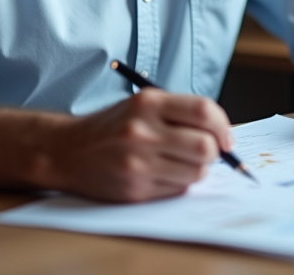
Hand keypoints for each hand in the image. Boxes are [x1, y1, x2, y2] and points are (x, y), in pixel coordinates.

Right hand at [47, 89, 233, 201]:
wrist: (67, 151)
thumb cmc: (113, 126)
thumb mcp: (143, 105)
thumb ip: (181, 113)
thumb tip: (223, 135)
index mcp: (148, 103)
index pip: (203, 111)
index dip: (222, 126)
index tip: (226, 138)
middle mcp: (142, 131)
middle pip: (205, 147)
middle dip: (214, 152)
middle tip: (207, 152)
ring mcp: (138, 163)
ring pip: (196, 173)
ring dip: (196, 170)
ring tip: (179, 162)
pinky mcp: (135, 190)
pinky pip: (177, 190)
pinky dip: (179, 183)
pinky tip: (162, 173)